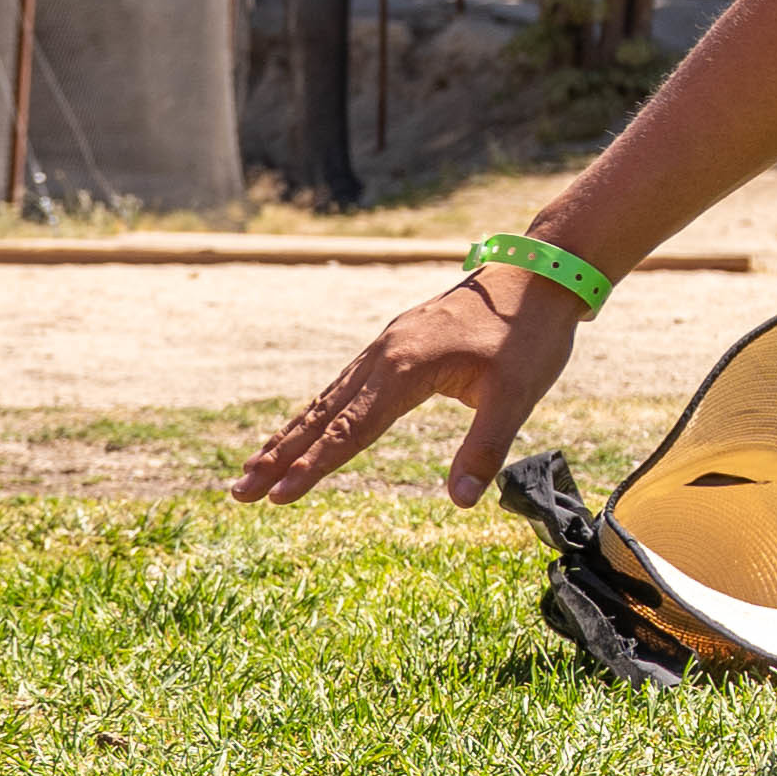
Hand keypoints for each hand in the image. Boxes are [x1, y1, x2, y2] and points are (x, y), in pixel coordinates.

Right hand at [233, 266, 583, 506]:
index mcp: (407, 368)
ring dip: (289, 436)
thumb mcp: (518, 395)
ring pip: (327, 399)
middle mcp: (385, 355)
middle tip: (237, 494)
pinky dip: (316, 412)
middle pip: (323, 415)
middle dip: (279, 457)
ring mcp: (386, 345)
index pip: (352, 430)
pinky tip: (304, 427)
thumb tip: (461, 501)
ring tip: (252, 468)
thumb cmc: (530, 335)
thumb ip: (485, 448)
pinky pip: (344, 384)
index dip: (314, 468)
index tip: (277, 498)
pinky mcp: (395, 342)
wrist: (539, 274)